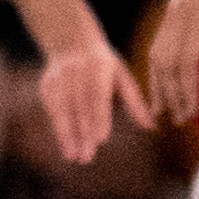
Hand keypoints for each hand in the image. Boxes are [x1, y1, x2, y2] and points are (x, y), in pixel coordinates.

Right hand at [34, 38, 153, 164]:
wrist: (71, 40)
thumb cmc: (104, 66)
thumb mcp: (123, 77)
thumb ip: (135, 103)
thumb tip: (152, 127)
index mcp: (99, 67)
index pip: (98, 96)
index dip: (99, 117)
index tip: (101, 139)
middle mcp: (76, 71)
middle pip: (80, 107)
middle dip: (82, 133)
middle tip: (87, 157)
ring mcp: (59, 77)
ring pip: (63, 110)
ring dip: (67, 135)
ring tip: (73, 156)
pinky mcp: (47, 84)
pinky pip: (52, 109)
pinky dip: (58, 128)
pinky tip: (65, 145)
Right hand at [147, 0, 198, 123]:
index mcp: (197, 19)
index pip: (185, 65)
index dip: (186, 92)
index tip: (191, 114)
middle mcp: (178, 17)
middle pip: (165, 64)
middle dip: (170, 94)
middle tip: (178, 119)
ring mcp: (172, 12)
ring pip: (156, 53)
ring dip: (159, 82)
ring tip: (162, 106)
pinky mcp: (173, 9)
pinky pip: (158, 41)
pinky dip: (158, 65)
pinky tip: (163, 77)